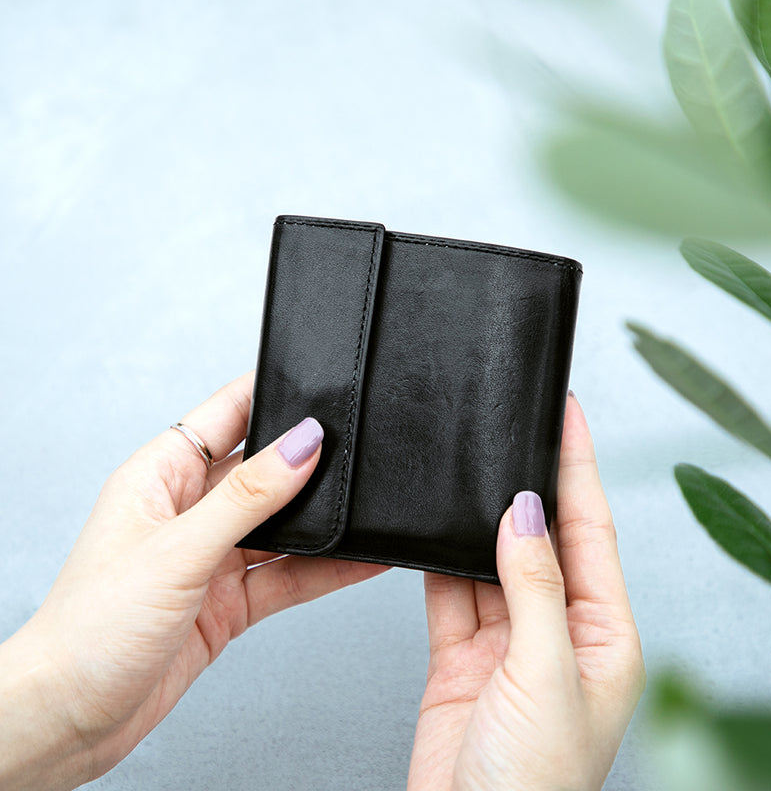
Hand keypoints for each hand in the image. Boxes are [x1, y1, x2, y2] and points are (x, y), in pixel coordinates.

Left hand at [0, 372, 386, 790]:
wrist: (70, 719)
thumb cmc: (89, 629)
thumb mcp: (178, 550)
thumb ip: (247, 498)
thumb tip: (301, 446)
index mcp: (162, 475)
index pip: (226, 414)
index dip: (271, 395)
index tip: (320, 386)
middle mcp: (190, 510)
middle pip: (262, 469)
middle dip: (306, 462)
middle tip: (354, 452)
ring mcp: (212, 556)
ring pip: (281, 526)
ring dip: (320, 522)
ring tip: (365, 510)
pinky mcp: (228, 600)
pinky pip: (287, 574)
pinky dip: (324, 569)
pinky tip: (357, 559)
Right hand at [407, 394, 644, 790]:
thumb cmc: (532, 785)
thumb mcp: (544, 674)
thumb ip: (534, 587)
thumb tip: (527, 514)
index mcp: (602, 635)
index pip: (591, 531)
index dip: (579, 467)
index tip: (567, 415)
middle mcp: (557, 631)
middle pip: (541, 537)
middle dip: (527, 482)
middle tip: (514, 427)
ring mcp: (507, 641)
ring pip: (491, 559)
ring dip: (479, 521)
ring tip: (469, 471)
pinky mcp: (463, 653)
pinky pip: (451, 590)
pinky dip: (440, 560)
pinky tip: (436, 532)